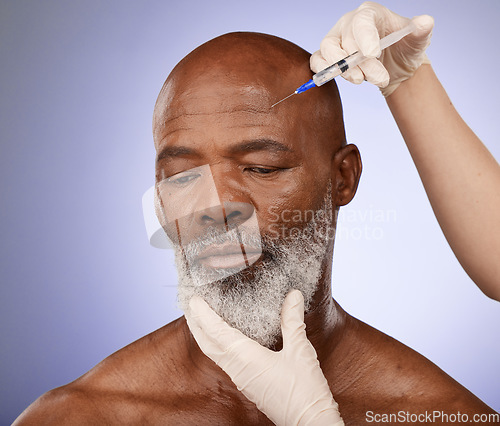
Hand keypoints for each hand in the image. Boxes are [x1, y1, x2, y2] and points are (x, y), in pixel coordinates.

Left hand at [185, 290, 343, 425]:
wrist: (309, 424)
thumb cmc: (305, 392)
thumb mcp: (300, 351)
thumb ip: (293, 321)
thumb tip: (293, 296)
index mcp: (247, 359)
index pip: (217, 332)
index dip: (204, 315)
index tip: (194, 300)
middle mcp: (239, 369)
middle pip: (208, 344)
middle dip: (197, 325)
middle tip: (190, 306)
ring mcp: (242, 378)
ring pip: (215, 353)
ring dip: (205, 335)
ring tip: (201, 319)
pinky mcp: (248, 384)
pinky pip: (225, 360)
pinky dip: (217, 345)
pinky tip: (224, 340)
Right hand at [310, 1, 433, 95]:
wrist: (395, 65)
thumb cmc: (404, 47)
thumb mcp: (418, 38)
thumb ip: (422, 29)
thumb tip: (425, 22)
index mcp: (370, 14)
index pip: (362, 22)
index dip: (365, 38)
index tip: (373, 54)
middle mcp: (349, 24)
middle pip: (347, 41)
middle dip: (362, 63)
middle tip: (380, 78)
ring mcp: (336, 40)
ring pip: (328, 50)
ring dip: (343, 69)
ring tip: (361, 80)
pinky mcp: (327, 57)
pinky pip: (317, 61)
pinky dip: (322, 70)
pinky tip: (335, 79)